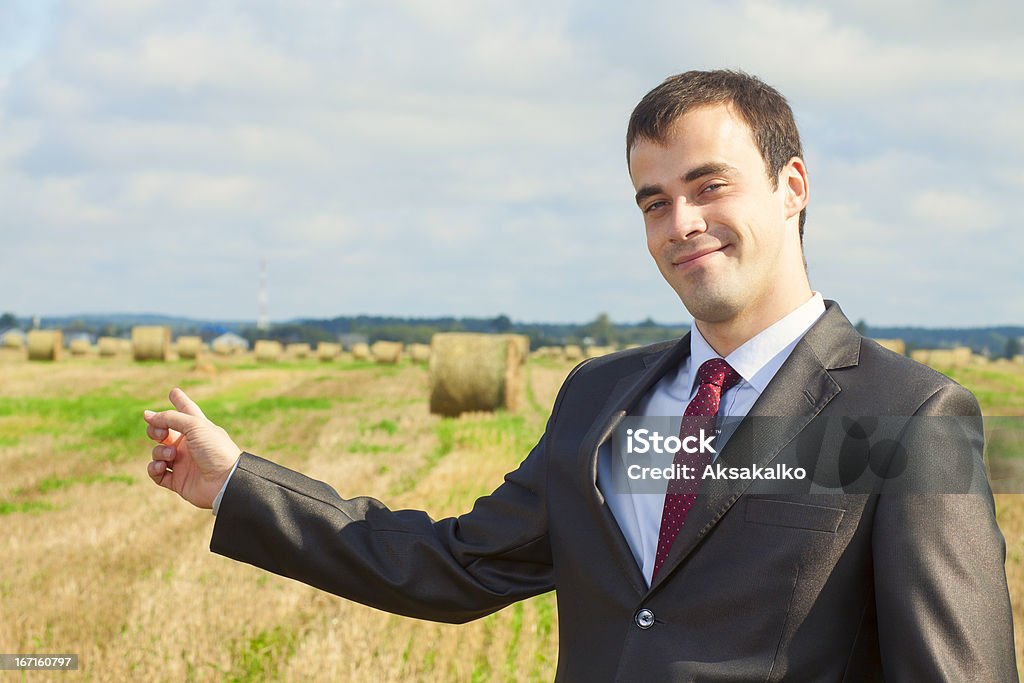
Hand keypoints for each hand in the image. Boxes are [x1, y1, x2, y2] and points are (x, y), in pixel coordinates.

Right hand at [144, 387, 241, 508]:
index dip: (179, 401)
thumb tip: (147, 415)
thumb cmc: (215, 449)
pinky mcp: (177, 480)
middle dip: (155, 430)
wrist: (225, 481)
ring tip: (172, 455)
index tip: (174, 392)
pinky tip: (161, 466)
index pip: (186, 411)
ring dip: (159, 452)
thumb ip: (170, 418)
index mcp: (197, 428)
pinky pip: (156, 472)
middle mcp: (189, 444)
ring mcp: (182, 462)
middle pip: (163, 431)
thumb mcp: (195, 426)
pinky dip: (154, 468)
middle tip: (161, 433)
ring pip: (158, 452)